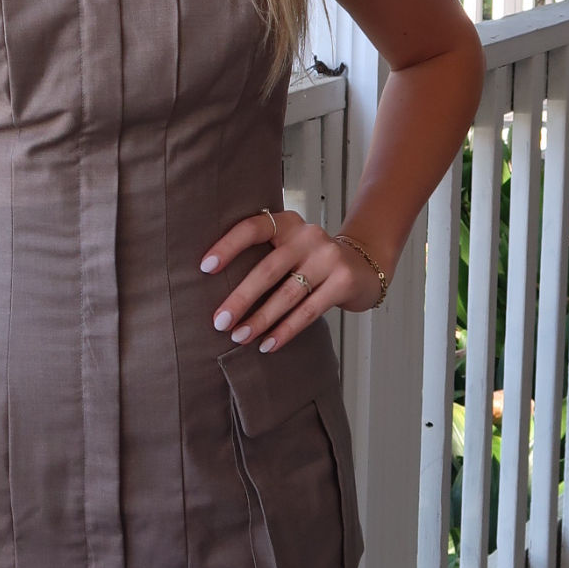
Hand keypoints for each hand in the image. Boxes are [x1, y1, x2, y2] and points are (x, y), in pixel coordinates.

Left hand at [200, 209, 387, 353]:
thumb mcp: (289, 248)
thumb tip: (216, 291)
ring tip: (239, 337)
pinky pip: (308, 310)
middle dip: (240, 298)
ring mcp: (328, 257)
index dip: (227, 246)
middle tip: (219, 322)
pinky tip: (268, 344)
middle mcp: (308, 236)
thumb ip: (263, 257)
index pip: (253, 228)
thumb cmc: (312, 262)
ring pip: (287, 294)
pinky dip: (285, 330)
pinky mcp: (343, 281)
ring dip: (260, 319)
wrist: (363, 266)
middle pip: (268, 269)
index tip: (205, 268)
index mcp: (288, 223)